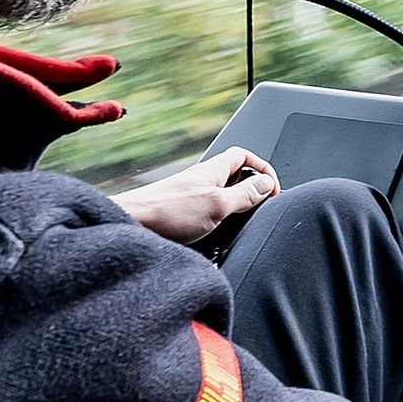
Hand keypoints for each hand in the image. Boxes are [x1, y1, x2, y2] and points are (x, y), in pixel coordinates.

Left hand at [118, 147, 277, 244]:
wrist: (130, 227)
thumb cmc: (166, 212)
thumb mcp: (217, 203)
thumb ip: (244, 194)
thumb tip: (267, 184)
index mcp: (213, 171)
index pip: (243, 156)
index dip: (262, 168)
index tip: (273, 190)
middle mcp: (201, 182)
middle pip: (234, 179)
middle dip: (250, 195)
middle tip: (257, 212)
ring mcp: (190, 200)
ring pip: (221, 202)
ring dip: (232, 216)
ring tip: (237, 232)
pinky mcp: (180, 219)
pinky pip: (207, 221)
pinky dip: (216, 231)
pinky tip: (215, 245)